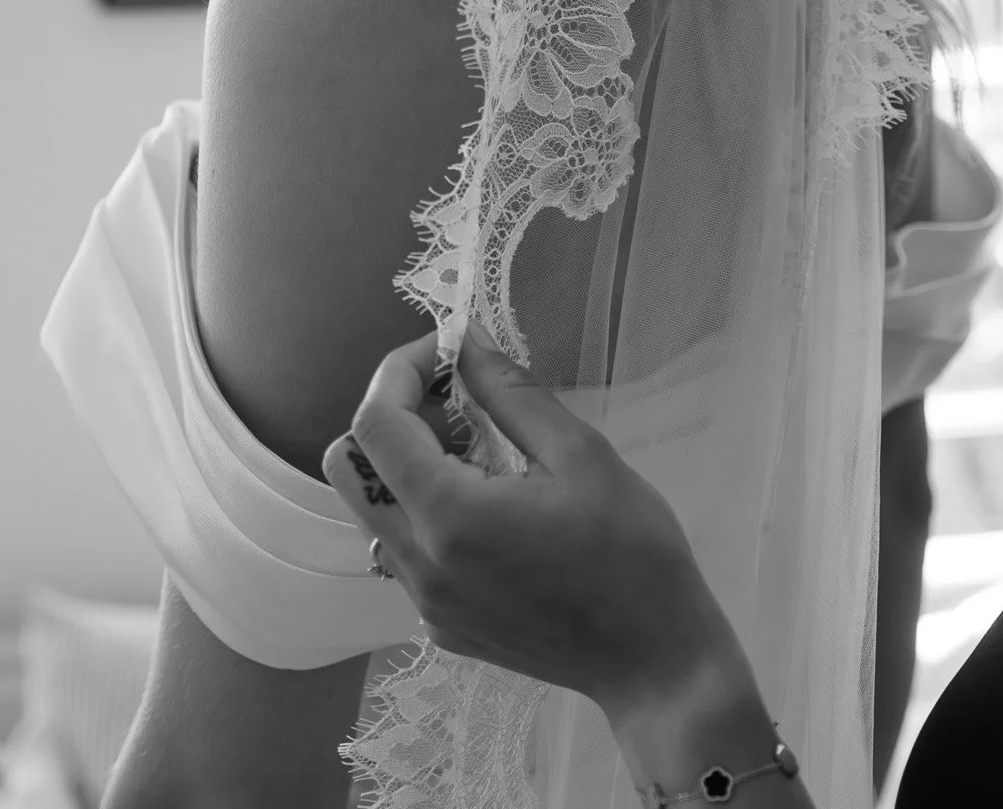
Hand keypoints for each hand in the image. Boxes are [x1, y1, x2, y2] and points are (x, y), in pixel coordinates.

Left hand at [322, 321, 749, 728]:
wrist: (654, 661)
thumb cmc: (631, 549)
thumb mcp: (580, 452)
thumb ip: (509, 391)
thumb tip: (465, 341)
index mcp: (449, 516)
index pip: (376, 423)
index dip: (400, 369)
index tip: (448, 349)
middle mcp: (418, 563)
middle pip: (348, 466)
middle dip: (390, 413)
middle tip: (455, 399)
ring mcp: (424, 603)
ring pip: (370, 507)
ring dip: (404, 460)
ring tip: (478, 448)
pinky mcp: (440, 625)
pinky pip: (402, 548)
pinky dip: (423, 507)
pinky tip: (489, 503)